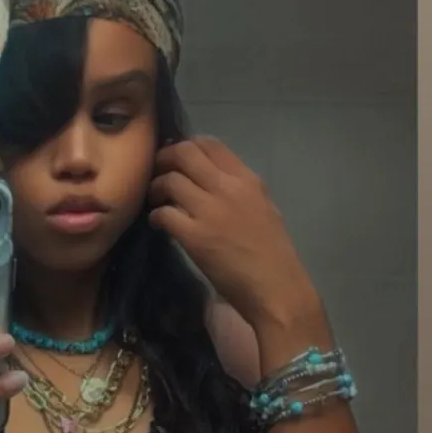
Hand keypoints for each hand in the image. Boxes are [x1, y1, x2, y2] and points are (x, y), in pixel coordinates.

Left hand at [149, 137, 318, 329]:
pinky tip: (159, 224)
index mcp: (247, 179)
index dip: (185, 146)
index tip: (176, 160)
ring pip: (169, 180)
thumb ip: (238, 191)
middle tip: (157, 174)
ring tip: (156, 201)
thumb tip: (210, 182)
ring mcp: (210, 211)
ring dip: (155, 189)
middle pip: (184, 153)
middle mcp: (227, 188)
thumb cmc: (273, 253)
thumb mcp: (264, 208)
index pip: (210, 143)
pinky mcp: (194, 236)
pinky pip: (164, 213)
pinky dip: (155, 216)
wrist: (276, 288)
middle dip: (164, 159)